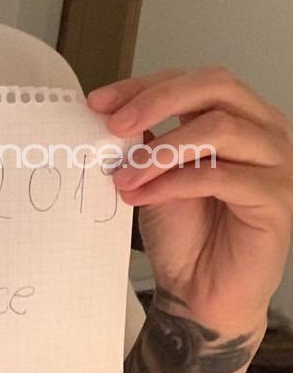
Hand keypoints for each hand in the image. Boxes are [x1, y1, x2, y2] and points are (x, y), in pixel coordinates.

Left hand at [87, 66, 292, 333]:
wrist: (200, 292)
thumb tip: (108, 109)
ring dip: (160, 150)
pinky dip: (173, 182)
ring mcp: (277, 163)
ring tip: (123, 176)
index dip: (143, 86)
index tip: (98, 103)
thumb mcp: (154, 173)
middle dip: (157, 101)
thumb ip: (144, 138)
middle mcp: (265, 131)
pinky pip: (220, 176)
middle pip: (216, 87)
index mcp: (238, 115)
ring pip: (219, 128)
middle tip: (115, 126)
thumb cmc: (184, 233)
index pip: (192, 79)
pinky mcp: (277, 199)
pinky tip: (142, 196)